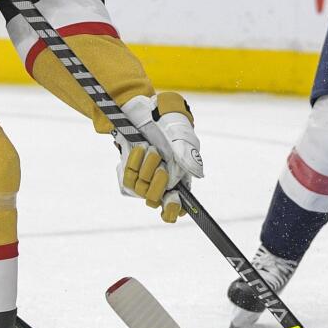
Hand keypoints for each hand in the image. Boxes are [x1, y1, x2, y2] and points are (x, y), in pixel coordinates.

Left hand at [114, 93, 203, 221]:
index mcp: (179, 185)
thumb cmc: (173, 133)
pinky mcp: (129, 174)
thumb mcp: (185, 143)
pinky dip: (135, 162)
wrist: (152, 118)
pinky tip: (141, 148)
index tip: (173, 200)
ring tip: (152, 150)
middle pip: (154, 200)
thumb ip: (190, 159)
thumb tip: (198, 175)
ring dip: (147, 168)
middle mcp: (160, 187)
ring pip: (141, 188)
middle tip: (162, 169)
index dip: (172, 210)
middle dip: (158, 184)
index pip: (174, 209)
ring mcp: (143, 182)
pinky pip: (129, 177)